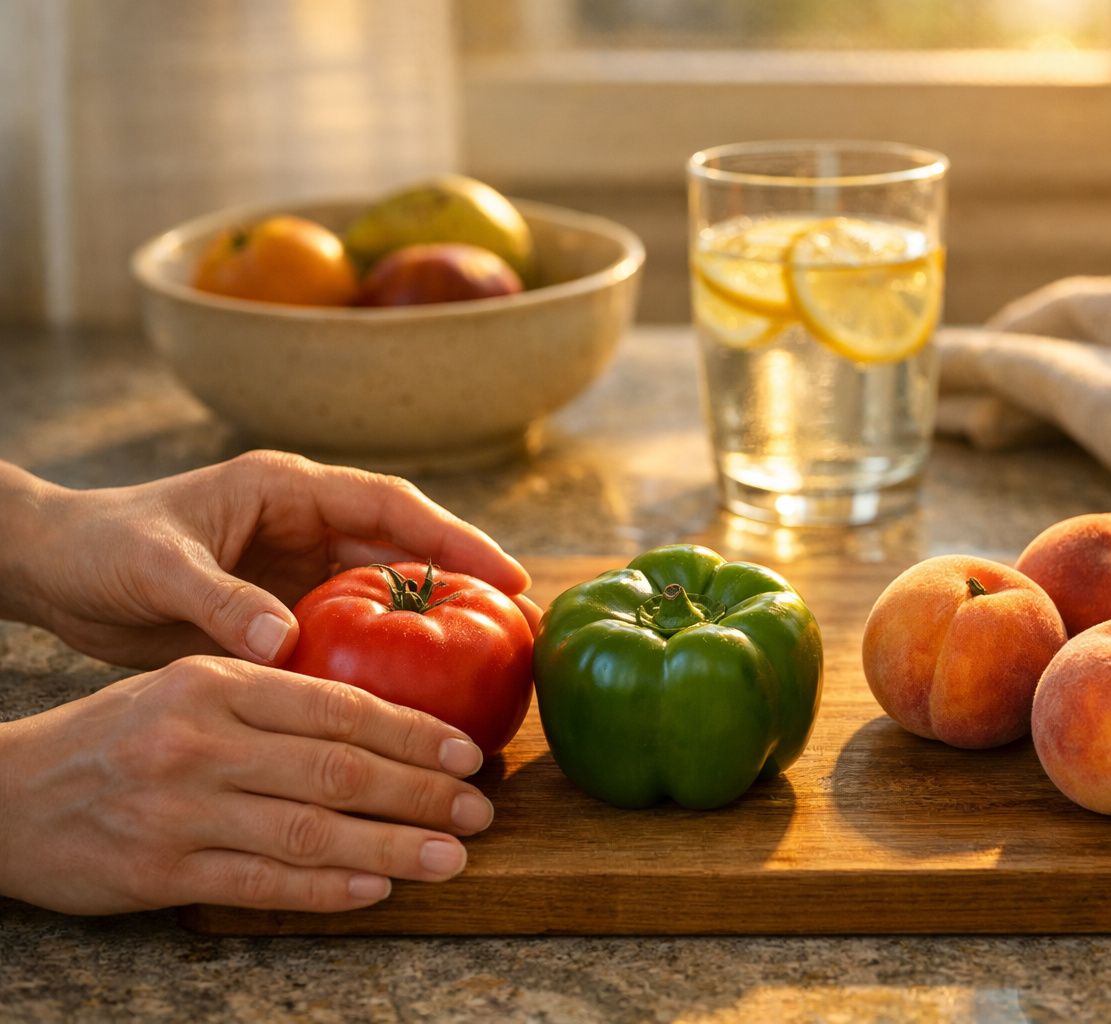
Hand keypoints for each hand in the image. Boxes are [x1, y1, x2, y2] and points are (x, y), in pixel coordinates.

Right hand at [0, 656, 496, 913]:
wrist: (6, 794)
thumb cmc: (116, 736)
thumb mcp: (186, 689)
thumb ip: (272, 701)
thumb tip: (385, 723)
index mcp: (215, 685)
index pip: (337, 706)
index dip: (414, 730)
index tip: (468, 751)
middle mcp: (201, 742)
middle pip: (338, 769)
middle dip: (421, 792)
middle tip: (480, 809)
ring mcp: (181, 810)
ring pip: (312, 832)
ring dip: (393, 848)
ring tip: (454, 856)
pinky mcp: (161, 872)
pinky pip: (263, 885)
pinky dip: (328, 891)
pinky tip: (378, 890)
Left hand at [6, 450, 535, 667]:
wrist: (56, 570)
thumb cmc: (100, 547)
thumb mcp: (156, 567)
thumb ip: (219, 600)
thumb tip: (282, 642)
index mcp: (287, 489)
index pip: (391, 507)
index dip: (455, 538)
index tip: (508, 575)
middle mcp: (306, 523)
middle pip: (408, 546)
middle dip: (469, 579)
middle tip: (527, 623)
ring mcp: (300, 566)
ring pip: (389, 589)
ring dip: (438, 620)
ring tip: (495, 660)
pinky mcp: (287, 606)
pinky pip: (353, 629)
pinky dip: (387, 655)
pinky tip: (418, 694)